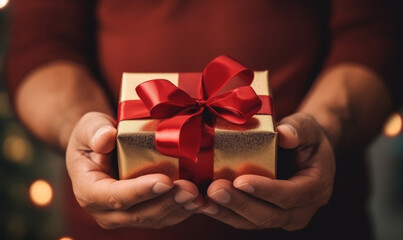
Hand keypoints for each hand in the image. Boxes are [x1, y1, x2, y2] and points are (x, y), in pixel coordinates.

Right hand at [66, 112, 202, 228]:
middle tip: (191, 189)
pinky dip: (182, 210)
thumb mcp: (89, 126)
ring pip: (154, 219)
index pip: (114, 196)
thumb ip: (94, 131)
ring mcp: (124, 216)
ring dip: (178, 209)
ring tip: (199, 196)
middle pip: (138, 213)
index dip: (141, 191)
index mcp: (89, 191)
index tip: (165, 180)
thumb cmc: (94, 135)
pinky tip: (199, 201)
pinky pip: (163, 217)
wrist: (101, 147)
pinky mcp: (142, 213)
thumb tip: (105, 138)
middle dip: (167, 202)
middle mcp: (105, 211)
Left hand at [200, 112, 334, 229]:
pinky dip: (223, 212)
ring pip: (252, 222)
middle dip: (240, 204)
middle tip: (215, 190)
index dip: (265, 189)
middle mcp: (301, 210)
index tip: (240, 180)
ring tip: (204, 200)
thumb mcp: (308, 126)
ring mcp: (282, 217)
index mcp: (316, 188)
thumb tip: (284, 134)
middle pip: (269, 215)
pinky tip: (203, 203)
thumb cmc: (305, 137)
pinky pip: (243, 220)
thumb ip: (299, 129)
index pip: (290, 195)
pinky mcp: (265, 216)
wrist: (303, 151)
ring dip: (227, 212)